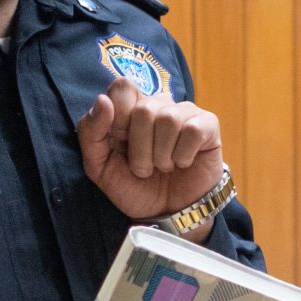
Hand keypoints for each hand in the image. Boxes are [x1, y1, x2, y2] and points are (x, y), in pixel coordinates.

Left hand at [76, 74, 224, 221]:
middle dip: (140, 149)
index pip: (123, 87)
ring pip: (169, 119)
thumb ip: (91, 132)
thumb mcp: (99, 166)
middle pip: (144, 109)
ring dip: (162, 155)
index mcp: (129, 108)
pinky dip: (183, 155)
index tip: (122, 143)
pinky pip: (192, 130)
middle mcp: (157, 104)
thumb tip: (103, 100)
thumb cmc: (134, 186)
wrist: (167, 213)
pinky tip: (183, 163)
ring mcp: (185, 112)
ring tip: (164, 168)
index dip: (119, 117)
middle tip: (145, 168)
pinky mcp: (208, 125)